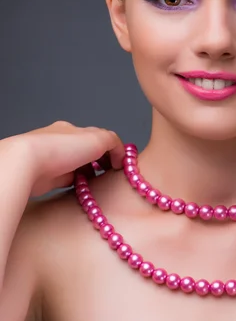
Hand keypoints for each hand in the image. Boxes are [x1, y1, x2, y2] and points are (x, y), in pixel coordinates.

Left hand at [9, 120, 125, 197]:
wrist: (29, 164)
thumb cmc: (62, 148)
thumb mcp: (98, 138)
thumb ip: (114, 142)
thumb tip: (121, 154)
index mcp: (73, 130)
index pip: (97, 136)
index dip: (112, 149)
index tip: (120, 162)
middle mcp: (62, 143)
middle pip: (88, 153)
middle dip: (101, 162)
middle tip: (112, 173)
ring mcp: (55, 160)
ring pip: (79, 168)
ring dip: (91, 175)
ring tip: (100, 183)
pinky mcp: (49, 178)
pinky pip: (70, 182)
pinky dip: (79, 185)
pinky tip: (86, 190)